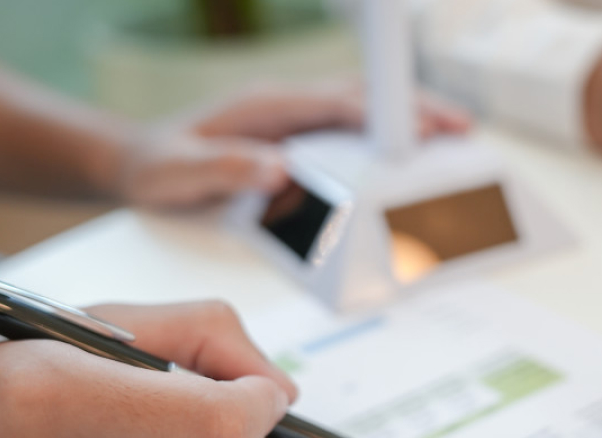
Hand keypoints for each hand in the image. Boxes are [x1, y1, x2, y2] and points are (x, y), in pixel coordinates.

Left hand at [116, 82, 471, 207]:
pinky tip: (417, 162)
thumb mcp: (181, 173)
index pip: (338, 103)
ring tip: (459, 143)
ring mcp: (299, 121)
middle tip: (464, 131)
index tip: (422, 128)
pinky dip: (391, 144)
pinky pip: (356, 136)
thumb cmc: (159, 166)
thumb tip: (276, 171)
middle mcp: (290, 106)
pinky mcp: (303, 140)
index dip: (383, 114)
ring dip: (413, 124)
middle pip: (367, 99)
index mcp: (268, 106)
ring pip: (368, 114)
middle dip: (419, 111)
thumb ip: (227, 169)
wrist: (137, 164)